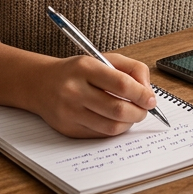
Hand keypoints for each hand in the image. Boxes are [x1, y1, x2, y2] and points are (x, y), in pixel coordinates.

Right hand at [32, 52, 156, 137]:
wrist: (41, 84)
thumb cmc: (77, 71)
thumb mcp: (102, 59)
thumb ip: (131, 69)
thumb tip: (148, 93)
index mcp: (85, 68)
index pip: (122, 84)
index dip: (142, 94)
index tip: (151, 99)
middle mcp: (74, 90)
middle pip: (118, 109)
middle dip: (139, 112)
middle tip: (145, 109)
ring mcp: (70, 112)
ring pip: (111, 126)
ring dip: (129, 123)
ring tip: (132, 115)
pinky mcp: (68, 129)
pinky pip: (101, 134)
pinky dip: (114, 129)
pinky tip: (116, 120)